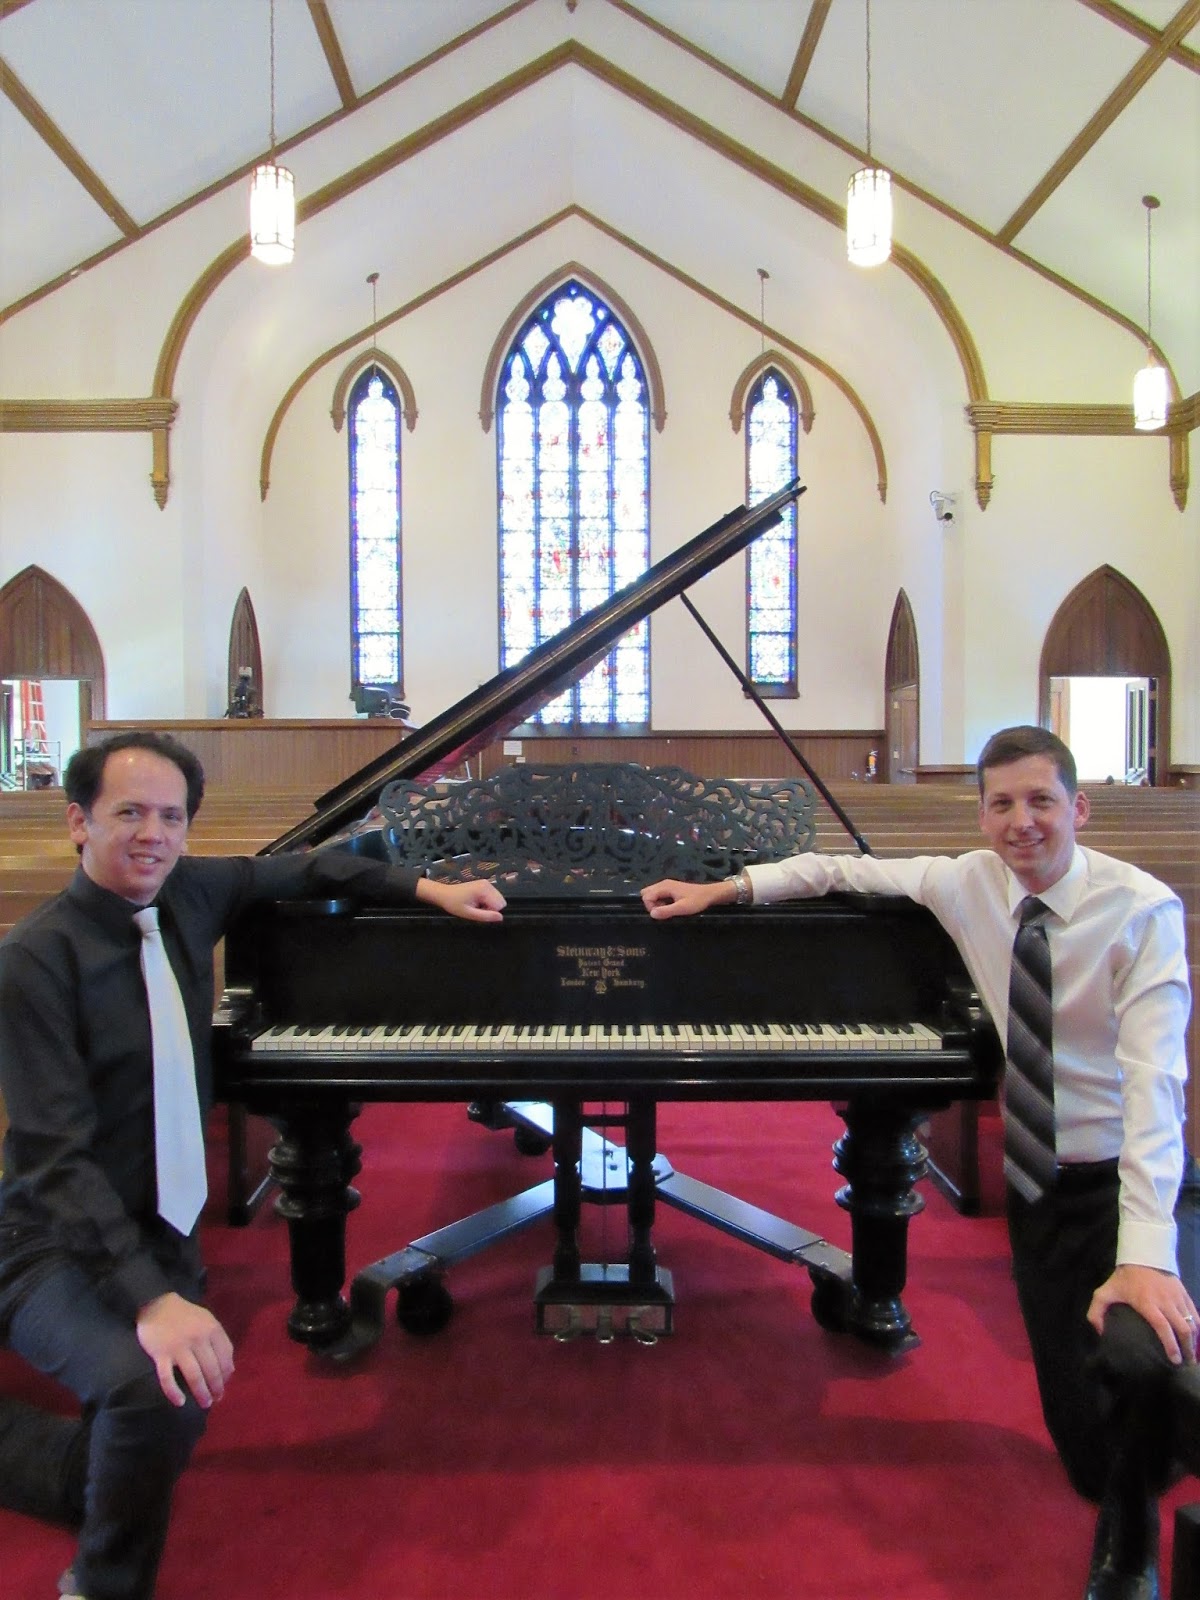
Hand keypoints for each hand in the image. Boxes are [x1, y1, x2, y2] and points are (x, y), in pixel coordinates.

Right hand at [136, 1292, 235, 1408]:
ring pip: (194, 1376)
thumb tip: (230, 1370)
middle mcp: (198, 1339)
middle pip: (211, 1369)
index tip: (225, 1384)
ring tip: (205, 1403)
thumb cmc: (186, 1315)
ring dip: (201, 1393)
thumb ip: (221, 1342)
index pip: (225, 1356)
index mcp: (212, 1329)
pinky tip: (180, 1402)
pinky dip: (174, 1392)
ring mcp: (178, 1348)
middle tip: (217, 1399)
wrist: (157, 1305)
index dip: (227, 1373)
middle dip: (216, 1387)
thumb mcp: (208, 1321)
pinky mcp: (161, 1355)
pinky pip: (167, 1378)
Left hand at [416, 876, 505, 921]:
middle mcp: (488, 884)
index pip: (500, 905)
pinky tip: (476, 902)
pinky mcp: (484, 885)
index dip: (491, 912)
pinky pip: (493, 897)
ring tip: (475, 906)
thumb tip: (501, 918)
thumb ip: (485, 916)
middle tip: (477, 909)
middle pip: (500, 901)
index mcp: (484, 889)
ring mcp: (487, 883)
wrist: (444, 894)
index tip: (479, 911)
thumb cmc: (454, 904)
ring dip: (489, 905)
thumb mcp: (468, 913)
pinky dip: (487, 902)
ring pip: (497, 899)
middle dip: (491, 908)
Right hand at [640, 878, 737, 919]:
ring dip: (655, 903)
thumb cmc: (697, 901)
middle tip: (662, 911)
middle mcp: (663, 883)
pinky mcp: (669, 888)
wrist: (709, 894)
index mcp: (665, 886)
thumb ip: (666, 911)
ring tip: (667, 909)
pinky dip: (659, 901)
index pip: (646, 896)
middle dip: (650, 904)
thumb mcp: (682, 908)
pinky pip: (657, 894)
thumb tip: (652, 914)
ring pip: (651, 893)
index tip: (661, 913)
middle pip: (646, 893)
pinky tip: (669, 905)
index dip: (650, 907)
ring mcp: (666, 885)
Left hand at [1087, 1263, 1198, 1365]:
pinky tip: (1195, 1338)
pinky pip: (1196, 1314)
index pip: (1163, 1327)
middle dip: (1187, 1348)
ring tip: (1191, 1354)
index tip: (1174, 1360)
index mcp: (1147, 1303)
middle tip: (1186, 1363)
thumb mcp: (1105, 1292)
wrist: (1143, 1254)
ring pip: (1193, 1323)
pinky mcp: (1184, 1293)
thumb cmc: (1124, 1277)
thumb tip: (1100, 1332)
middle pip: (1183, 1329)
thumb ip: (1096, 1311)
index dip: (1170, 1345)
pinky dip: (1197, 1328)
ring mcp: (1177, 1297)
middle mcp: (1166, 1301)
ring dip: (1194, 1341)